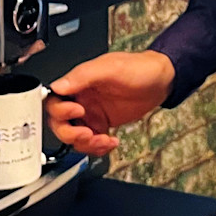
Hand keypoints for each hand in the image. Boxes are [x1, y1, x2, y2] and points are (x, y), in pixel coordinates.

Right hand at [44, 50, 175, 157]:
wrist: (162, 80)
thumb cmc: (139, 67)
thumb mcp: (110, 68)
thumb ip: (83, 76)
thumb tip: (59, 86)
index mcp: (78, 82)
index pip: (53, 100)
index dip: (60, 111)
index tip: (77, 113)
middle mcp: (81, 98)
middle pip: (59, 123)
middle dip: (70, 133)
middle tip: (87, 133)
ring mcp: (92, 113)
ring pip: (73, 136)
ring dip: (85, 144)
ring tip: (102, 140)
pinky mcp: (103, 124)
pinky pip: (91, 142)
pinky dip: (97, 148)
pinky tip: (111, 142)